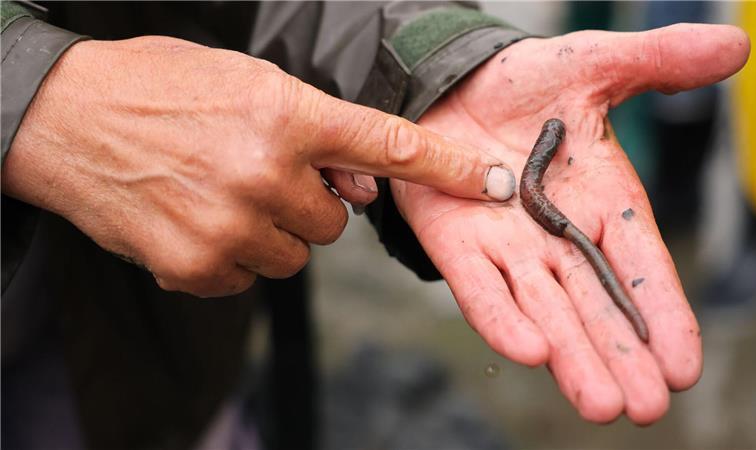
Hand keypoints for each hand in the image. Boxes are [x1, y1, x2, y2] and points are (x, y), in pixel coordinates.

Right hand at [2, 36, 515, 296]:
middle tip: (262, 173)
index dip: (446, 168)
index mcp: (284, 115)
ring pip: (296, 255)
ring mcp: (230, 228)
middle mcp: (265, 175)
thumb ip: (313, 129)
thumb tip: (360, 183)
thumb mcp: (245, 81)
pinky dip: (233, 256)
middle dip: (310, 204)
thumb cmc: (157, 88)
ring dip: (273, 232)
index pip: (386, 146)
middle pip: (336, 223)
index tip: (494, 185)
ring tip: (222, 193)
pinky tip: (195, 218)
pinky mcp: (197, 268)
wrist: (61, 119)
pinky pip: (249, 278)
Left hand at [392, 24, 749, 423]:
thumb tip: (733, 44)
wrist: (450, 84)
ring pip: (544, 309)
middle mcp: (558, 237)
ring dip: (570, 354)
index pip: (640, 263)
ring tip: (599, 403)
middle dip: (619, 354)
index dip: (663, 310)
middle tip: (645, 405)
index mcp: (602, 201)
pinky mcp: (456, 244)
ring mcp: (507, 246)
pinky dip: (500, 317)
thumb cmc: (522, 84)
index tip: (684, 364)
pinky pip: (479, 286)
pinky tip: (530, 352)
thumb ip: (655, 62)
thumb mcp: (591, 64)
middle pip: (595, 303)